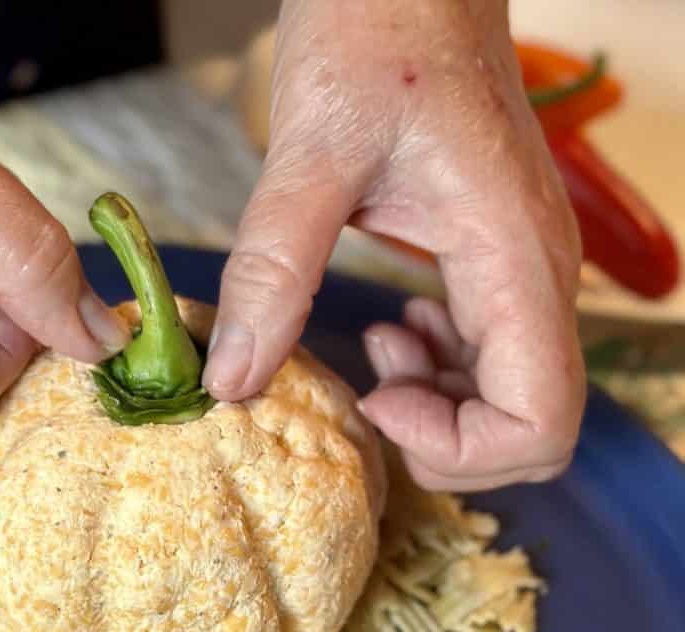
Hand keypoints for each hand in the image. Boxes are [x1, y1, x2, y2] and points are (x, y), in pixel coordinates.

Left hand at [205, 0, 585, 489]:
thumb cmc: (377, 35)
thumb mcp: (310, 153)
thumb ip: (273, 270)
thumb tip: (232, 381)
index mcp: (513, 259)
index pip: (540, 422)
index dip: (458, 448)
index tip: (376, 401)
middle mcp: (536, 276)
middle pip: (533, 428)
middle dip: (445, 442)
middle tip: (369, 395)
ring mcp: (520, 272)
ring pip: (510, 400)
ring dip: (436, 408)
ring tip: (370, 356)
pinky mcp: (493, 265)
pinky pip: (486, 359)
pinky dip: (434, 373)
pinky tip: (385, 331)